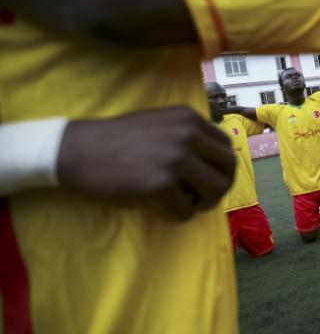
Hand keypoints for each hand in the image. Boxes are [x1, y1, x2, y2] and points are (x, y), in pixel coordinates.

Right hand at [57, 106, 235, 220]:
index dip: (217, 167)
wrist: (76, 149)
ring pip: (216, 191)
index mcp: (189, 118)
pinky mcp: (161, 184)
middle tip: (196, 196)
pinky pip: (186, 211)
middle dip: (217, 187)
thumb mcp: (161, 125)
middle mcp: (188, 134)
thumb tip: (217, 162)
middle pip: (229, 169)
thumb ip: (188, 137)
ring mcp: (176, 158)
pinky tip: (156, 207)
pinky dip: (175, 215)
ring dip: (201, 203)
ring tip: (179, 201)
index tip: (201, 177)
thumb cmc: (117, 139)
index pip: (227, 147)